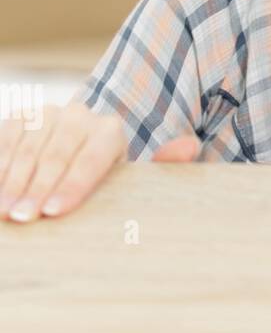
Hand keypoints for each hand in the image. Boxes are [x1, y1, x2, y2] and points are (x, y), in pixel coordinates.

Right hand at [0, 102, 200, 223]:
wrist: (80, 150)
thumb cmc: (109, 178)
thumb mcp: (133, 176)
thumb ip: (161, 165)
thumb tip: (190, 146)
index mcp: (109, 131)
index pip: (90, 159)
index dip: (71, 186)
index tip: (53, 212)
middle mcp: (78, 115)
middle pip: (54, 156)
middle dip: (37, 190)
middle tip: (24, 219)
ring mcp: (46, 113)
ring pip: (26, 148)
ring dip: (12, 182)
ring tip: (4, 213)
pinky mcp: (20, 116)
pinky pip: (6, 139)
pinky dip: (0, 165)